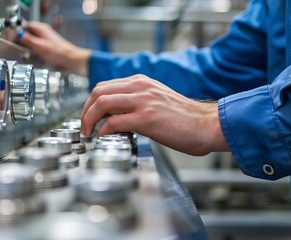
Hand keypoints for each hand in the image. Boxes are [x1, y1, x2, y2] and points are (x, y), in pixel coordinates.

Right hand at [18, 21, 90, 75]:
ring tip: (28, 54)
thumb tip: (19, 34)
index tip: (14, 37)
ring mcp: (45, 42)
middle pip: (28, 35)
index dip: (19, 31)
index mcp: (42, 29)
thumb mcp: (40, 46)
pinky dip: (33, 54)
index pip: (26, 25)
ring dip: (28, 49)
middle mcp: (43, 34)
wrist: (70, 61)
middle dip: (23, 42)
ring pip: (31, 43)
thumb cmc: (59, 53)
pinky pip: (36, 51)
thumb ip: (28, 39)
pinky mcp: (46, 50)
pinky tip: (34, 58)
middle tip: (20, 48)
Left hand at [81, 74, 228, 155]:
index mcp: (141, 82)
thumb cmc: (184, 117)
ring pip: (102, 103)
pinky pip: (114, 122)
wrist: (207, 124)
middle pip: (98, 92)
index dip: (90, 103)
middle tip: (84, 127)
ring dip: (89, 119)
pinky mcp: (147, 118)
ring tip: (89, 133)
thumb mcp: (157, 100)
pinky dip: (103, 131)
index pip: (104, 86)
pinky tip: (104, 138)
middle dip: (85, 110)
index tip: (88, 117)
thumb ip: (137, 101)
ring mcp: (143, 101)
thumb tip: (115, 116)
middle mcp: (140, 87)